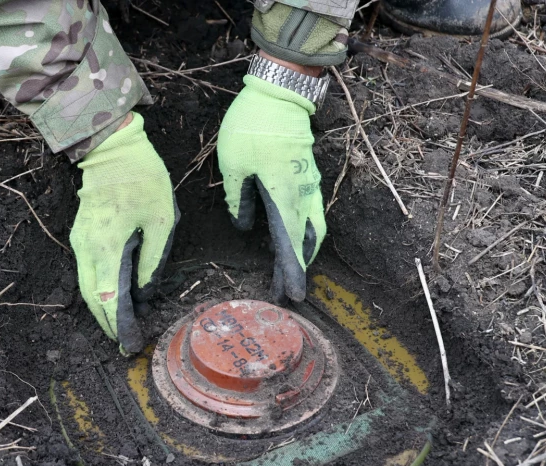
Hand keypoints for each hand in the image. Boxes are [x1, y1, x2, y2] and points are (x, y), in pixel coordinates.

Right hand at [70, 113, 178, 353]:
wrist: (112, 148)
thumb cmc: (141, 179)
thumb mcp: (161, 219)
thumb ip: (152, 259)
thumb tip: (145, 292)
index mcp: (106, 245)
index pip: (108, 297)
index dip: (117, 324)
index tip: (128, 343)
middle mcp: (86, 248)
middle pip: (92, 297)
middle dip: (107, 323)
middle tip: (124, 342)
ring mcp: (80, 241)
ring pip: (87, 285)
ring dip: (102, 307)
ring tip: (121, 325)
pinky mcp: (81, 235)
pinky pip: (88, 271)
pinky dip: (100, 288)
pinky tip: (116, 297)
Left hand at [217, 71, 325, 302]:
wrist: (279, 91)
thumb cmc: (252, 125)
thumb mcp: (232, 164)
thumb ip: (238, 198)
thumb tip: (244, 226)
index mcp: (283, 192)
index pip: (290, 241)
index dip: (292, 270)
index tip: (295, 294)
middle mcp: (302, 191)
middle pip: (307, 239)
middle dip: (299, 267)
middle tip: (287, 290)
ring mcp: (309, 182)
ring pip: (313, 225)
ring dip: (303, 250)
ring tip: (289, 270)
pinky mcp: (307, 174)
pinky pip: (310, 210)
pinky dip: (304, 230)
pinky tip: (291, 238)